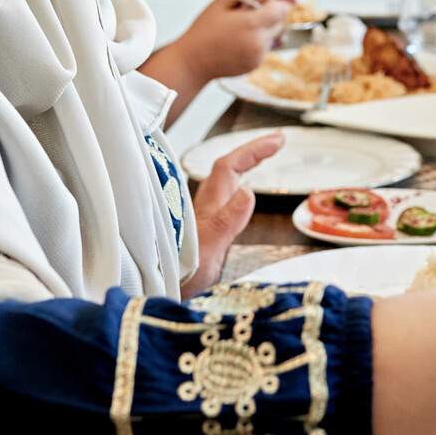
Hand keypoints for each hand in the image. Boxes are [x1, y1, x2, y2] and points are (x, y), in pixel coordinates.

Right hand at [175, 0, 293, 80]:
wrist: (192, 62)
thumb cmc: (203, 30)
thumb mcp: (221, 3)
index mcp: (252, 24)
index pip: (283, 8)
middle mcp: (259, 42)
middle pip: (282, 21)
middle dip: (271, 11)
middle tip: (248, 7)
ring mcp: (259, 56)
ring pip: (275, 34)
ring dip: (265, 26)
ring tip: (241, 24)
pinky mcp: (255, 64)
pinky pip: (265, 47)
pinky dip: (257, 39)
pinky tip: (237, 38)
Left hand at [183, 131, 280, 295]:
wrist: (158, 294)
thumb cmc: (180, 279)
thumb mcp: (206, 253)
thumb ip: (224, 223)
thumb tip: (248, 191)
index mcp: (207, 209)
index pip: (229, 167)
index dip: (252, 150)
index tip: (277, 141)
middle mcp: (204, 208)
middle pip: (227, 168)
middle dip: (252, 151)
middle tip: (278, 140)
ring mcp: (203, 218)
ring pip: (224, 180)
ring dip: (245, 164)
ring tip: (265, 154)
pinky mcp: (204, 230)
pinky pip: (224, 195)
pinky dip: (238, 182)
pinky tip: (243, 188)